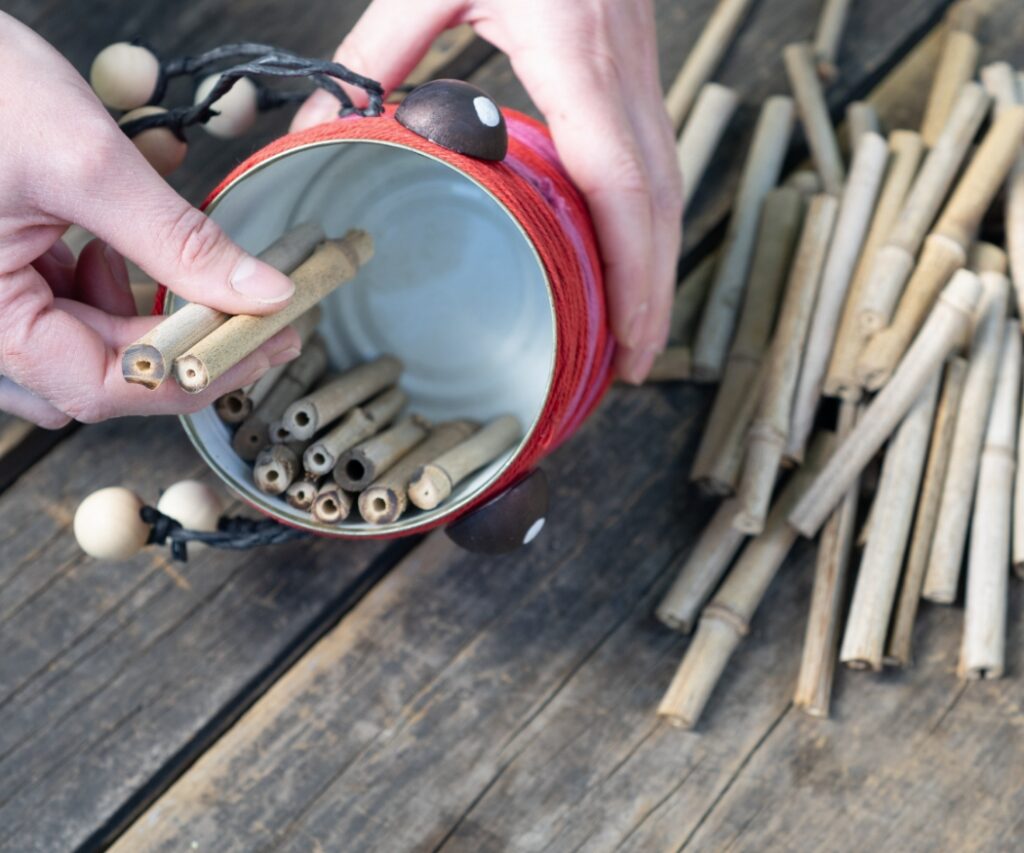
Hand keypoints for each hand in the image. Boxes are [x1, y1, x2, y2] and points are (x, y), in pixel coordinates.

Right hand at [0, 12, 299, 427]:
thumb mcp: (86, 163)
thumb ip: (178, 240)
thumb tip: (262, 293)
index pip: (102, 386)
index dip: (194, 371)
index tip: (263, 343)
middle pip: (100, 372)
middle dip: (183, 343)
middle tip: (256, 315)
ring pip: (87, 348)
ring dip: (142, 321)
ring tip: (157, 265)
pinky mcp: (0, 277)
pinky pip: (63, 314)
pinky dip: (106, 293)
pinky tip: (110, 249)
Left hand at [292, 0, 681, 382]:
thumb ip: (375, 57)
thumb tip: (324, 135)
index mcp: (576, 51)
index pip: (621, 185)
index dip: (632, 272)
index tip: (627, 338)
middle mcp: (623, 67)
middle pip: (659, 202)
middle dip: (653, 291)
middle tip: (634, 366)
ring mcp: (637, 66)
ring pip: (666, 183)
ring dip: (654, 262)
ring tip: (633, 329)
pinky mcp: (629, 67)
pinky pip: (650, 157)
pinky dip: (642, 219)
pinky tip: (621, 254)